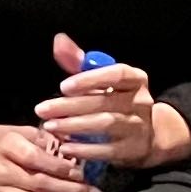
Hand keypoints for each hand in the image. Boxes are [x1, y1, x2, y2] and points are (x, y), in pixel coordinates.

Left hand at [37, 34, 184, 175]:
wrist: (148, 135)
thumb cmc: (117, 100)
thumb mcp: (102, 80)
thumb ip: (79, 62)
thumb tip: (59, 41)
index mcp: (135, 79)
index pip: (117, 74)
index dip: (90, 79)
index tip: (63, 86)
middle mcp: (141, 101)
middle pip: (104, 101)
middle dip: (70, 106)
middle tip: (42, 109)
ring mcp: (138, 126)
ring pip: (105, 124)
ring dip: (74, 126)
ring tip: (50, 126)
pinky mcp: (132, 150)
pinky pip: (107, 149)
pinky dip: (84, 149)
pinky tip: (65, 147)